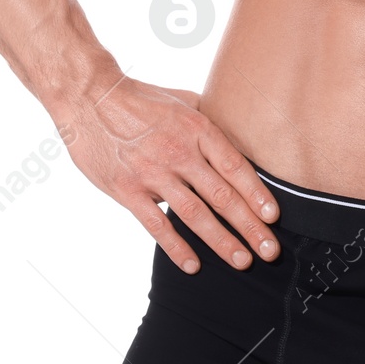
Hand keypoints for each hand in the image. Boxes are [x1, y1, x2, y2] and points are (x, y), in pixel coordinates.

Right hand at [60, 74, 281, 274]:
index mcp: (197, 128)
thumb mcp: (182, 100)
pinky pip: (156, 224)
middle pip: (222, 195)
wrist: (90, 98)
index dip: (257, 194)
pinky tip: (193, 265)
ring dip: (221, 241)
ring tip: (242, 261)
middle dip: (250, 226)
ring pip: (195, 214)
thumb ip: (209, 119)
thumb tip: (238, 131)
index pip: (235, 167)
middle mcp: (180, 152)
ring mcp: (153, 173)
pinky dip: (175, 247)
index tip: (274, 217)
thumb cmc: (140, 98)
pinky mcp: (127, 190)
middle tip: (270, 250)